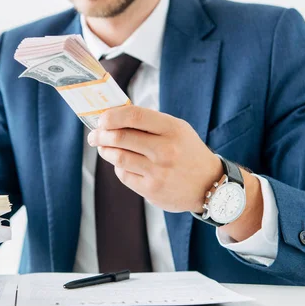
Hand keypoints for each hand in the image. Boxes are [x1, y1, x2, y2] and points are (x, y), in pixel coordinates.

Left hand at [88, 105, 222, 212]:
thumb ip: (148, 122)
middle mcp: (166, 150)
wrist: (209, 185)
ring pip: (119, 157)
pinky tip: (120, 163)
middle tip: (94, 135)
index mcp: (172, 129)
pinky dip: (118, 166)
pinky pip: (124, 174)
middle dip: (101, 134)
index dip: (112, 116)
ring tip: (103, 147)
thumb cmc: (187, 152)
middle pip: (121, 137)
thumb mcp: (177, 129)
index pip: (134, 115)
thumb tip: (113, 116)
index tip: (102, 119)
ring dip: (105, 150)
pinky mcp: (152, 190)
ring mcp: (158, 172)